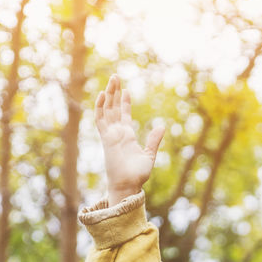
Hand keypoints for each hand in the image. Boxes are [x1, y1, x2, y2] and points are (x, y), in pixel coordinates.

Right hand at [94, 74, 164, 205]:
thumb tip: (161, 126)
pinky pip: (100, 120)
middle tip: (116, 77)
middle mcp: (117, 133)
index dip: (124, 102)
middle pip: (113, 108)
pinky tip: (103, 95)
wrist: (128, 185)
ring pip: (107, 110)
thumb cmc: (137, 174)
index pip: (123, 115)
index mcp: (127, 136)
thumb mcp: (149, 154)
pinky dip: (100, 107)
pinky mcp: (106, 138)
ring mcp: (110, 135)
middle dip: (114, 92)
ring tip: (112, 80)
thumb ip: (154, 140)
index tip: (126, 90)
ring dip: (109, 95)